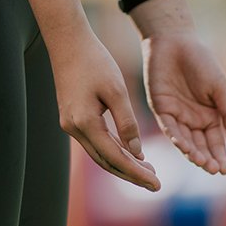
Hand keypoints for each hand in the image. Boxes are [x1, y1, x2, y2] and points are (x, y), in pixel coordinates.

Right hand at [50, 26, 160, 190]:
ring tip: (148, 172)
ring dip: (124, 166)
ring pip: (101, 155)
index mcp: (85, 123)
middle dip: (131, 175)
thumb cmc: (94, 60)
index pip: (115, 158)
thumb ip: (128, 123)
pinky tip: (131, 154)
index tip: (157, 185)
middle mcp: (74, 129)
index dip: (137, 174)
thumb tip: (137, 153)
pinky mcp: (73, 120)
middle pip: (107, 163)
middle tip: (156, 185)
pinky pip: (96, 143)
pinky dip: (114, 151)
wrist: (67, 41)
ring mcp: (71, 126)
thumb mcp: (117, 90)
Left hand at [142, 33, 225, 174]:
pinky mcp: (161, 110)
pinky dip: (176, 137)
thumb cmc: (201, 61)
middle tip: (212, 168)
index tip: (225, 170)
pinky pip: (169, 128)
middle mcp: (193, 121)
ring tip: (200, 161)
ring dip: (192, 152)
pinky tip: (183, 145)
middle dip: (206, 159)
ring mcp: (177, 117)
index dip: (220, 157)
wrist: (175, 41)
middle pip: (200, 146)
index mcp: (210, 117)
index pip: (216, 143)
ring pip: (185, 141)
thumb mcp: (220, 88)